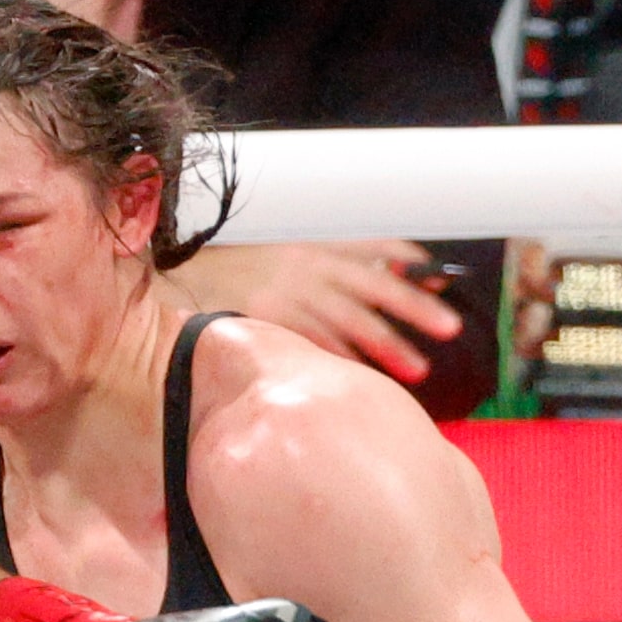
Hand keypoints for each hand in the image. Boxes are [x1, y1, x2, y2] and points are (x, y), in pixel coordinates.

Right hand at [162, 241, 462, 384]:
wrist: (172, 273)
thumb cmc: (230, 269)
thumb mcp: (281, 254)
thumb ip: (323, 264)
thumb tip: (380, 276)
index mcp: (314, 243)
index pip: (375, 247)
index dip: (411, 264)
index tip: (442, 280)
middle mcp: (306, 264)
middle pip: (374, 287)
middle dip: (415, 308)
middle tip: (450, 328)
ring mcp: (287, 292)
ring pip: (349, 320)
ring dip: (386, 344)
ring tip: (418, 368)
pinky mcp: (267, 318)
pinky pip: (313, 343)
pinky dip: (341, 360)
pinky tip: (362, 377)